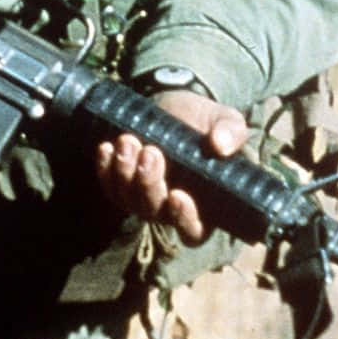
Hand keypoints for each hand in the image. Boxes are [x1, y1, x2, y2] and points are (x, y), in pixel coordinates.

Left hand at [94, 89, 247, 244]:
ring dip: (125, 173)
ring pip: (130, 200)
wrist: (178, 107)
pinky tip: (108, 148)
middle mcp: (172, 209)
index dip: (184, 219)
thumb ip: (231, 133)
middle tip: (151, 152)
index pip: (193, 231)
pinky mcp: (124, 184)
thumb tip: (220, 145)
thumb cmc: (208, 123)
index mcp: (206, 205)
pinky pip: (110, 187)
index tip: (177, 195)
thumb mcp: (227, 122)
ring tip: (128, 141)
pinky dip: (106, 169)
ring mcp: (145, 198)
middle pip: (155, 212)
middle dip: (149, 183)